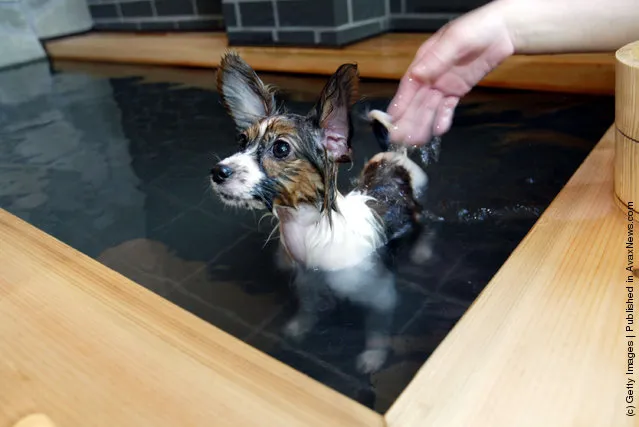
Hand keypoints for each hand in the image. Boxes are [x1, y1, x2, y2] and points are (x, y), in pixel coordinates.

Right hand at [388, 1, 515, 144]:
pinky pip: (448, 107)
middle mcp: (431, 75)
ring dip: (422, 124)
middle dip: (409, 119)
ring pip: (430, 107)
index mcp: (425, 60)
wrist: (503, 31)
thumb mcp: (455, 40)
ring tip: (416, 141)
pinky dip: (443, 118)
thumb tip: (417, 75)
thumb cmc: (477, 29)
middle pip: (417, 100)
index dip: (401, 102)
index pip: (409, 84)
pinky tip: (438, 131)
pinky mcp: (458, 90)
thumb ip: (436, 59)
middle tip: (400, 139)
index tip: (392, 119)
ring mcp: (444, 84)